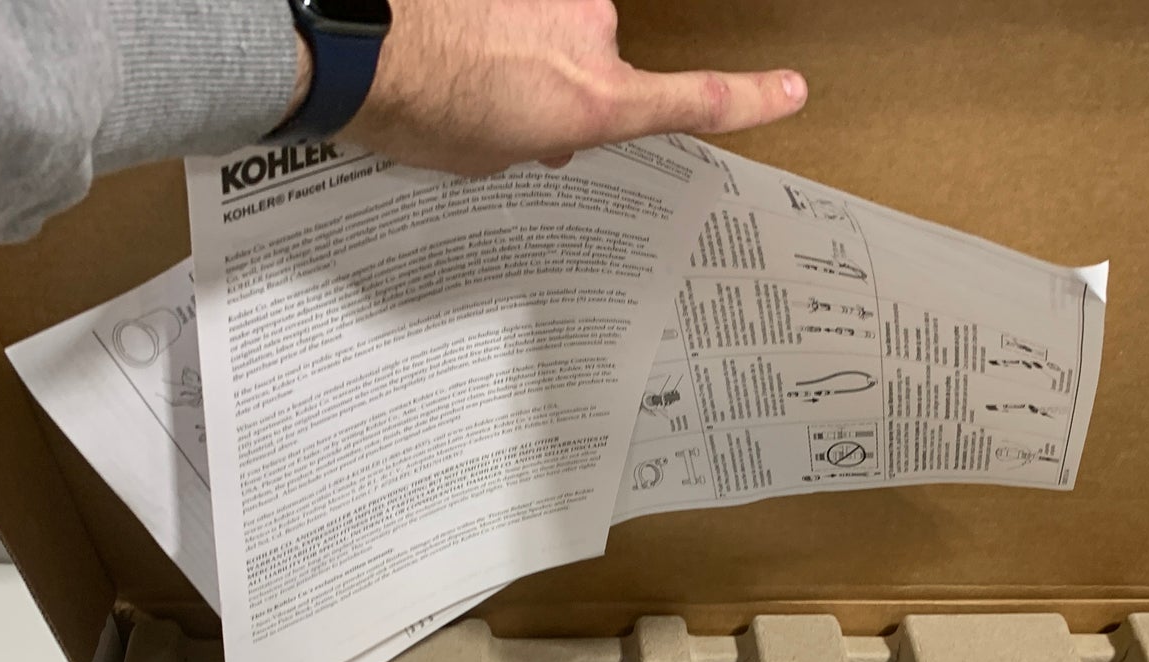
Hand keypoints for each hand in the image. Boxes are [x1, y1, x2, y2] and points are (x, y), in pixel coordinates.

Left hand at [304, 0, 806, 175]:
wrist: (356, 44)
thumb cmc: (419, 108)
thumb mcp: (487, 159)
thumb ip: (535, 144)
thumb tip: (546, 131)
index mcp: (593, 101)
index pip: (692, 102)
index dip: (749, 100)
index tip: (792, 89)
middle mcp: (588, 35)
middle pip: (592, 61)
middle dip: (551, 83)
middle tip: (491, 109)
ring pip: (547, 23)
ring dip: (511, 43)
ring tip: (450, 67)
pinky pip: (518, 5)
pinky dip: (489, 16)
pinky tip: (446, 30)